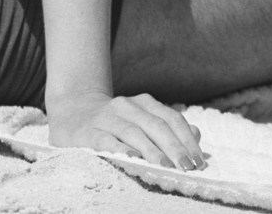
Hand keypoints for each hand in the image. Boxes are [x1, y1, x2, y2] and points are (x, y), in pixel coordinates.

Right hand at [46, 91, 205, 168]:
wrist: (71, 112)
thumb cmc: (115, 123)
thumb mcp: (142, 120)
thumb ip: (168, 127)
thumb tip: (195, 135)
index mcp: (143, 103)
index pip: (171, 119)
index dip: (187, 140)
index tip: (199, 161)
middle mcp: (126, 106)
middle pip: (156, 125)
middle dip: (175, 148)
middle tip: (188, 167)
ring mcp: (106, 117)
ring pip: (134, 132)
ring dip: (153, 151)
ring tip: (167, 167)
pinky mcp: (88, 132)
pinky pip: (106, 141)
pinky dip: (121, 149)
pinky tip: (133, 159)